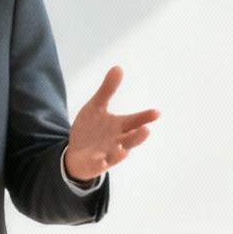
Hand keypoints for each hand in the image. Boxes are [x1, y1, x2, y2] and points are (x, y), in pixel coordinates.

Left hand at [64, 66, 159, 181]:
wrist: (76, 152)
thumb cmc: (91, 129)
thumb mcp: (96, 106)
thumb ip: (107, 90)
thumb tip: (118, 67)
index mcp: (120, 126)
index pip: (136, 121)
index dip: (145, 117)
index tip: (156, 112)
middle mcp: (117, 141)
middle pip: (131, 139)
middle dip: (138, 136)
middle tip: (146, 130)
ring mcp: (107, 154)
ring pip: (118, 154)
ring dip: (121, 152)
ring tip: (123, 148)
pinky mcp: (94, 164)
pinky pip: (99, 165)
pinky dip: (101, 164)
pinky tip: (102, 162)